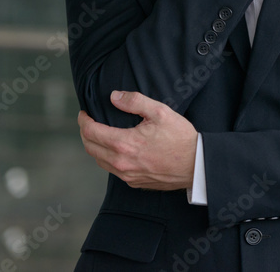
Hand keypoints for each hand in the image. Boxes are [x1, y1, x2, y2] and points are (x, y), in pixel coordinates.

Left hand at [77, 91, 197, 190]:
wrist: (196, 164)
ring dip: (94, 147)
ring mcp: (127, 175)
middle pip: (90, 148)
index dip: (83, 121)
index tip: (84, 114)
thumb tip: (114, 97)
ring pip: (99, 161)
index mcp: (124, 144)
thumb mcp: (160, 112)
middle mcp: (121, 162)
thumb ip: (135, 101)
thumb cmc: (180, 138)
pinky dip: (107, 159)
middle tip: (88, 123)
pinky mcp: (135, 182)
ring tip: (98, 136)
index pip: (90, 132)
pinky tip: (115, 151)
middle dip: (85, 133)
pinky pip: (113, 170)